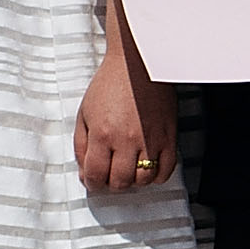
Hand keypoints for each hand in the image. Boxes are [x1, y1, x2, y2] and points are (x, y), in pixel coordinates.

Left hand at [75, 0, 177, 191]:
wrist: (137, 64)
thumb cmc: (110, 84)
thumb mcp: (84, 113)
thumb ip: (81, 145)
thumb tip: (84, 170)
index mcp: (102, 134)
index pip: (96, 175)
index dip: (92, 184)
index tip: (93, 181)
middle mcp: (127, 140)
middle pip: (120, 182)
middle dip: (112, 184)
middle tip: (110, 176)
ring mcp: (150, 140)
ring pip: (143, 180)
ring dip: (134, 182)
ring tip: (129, 171)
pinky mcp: (168, 136)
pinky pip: (166, 169)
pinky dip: (157, 176)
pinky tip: (149, 170)